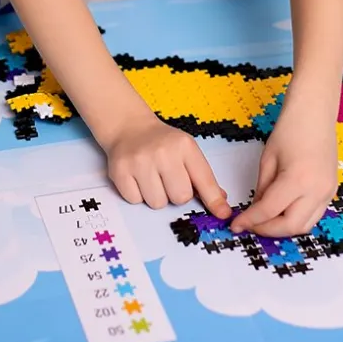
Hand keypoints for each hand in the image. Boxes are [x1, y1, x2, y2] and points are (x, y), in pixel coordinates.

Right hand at [103, 113, 231, 218]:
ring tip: (152, 178)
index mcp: (184, 146)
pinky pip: (135, 201)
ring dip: (156, 196)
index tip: (222, 214)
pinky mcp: (120, 171)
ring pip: (157, 203)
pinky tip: (138, 178)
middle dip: (176, 194)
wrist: (129, 127)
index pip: (204, 180)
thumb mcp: (187, 151)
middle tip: (168, 179)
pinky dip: (137, 195)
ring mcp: (140, 161)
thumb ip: (203, 178)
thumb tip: (221, 206)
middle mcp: (163, 152)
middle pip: (180, 198)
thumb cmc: (162, 143)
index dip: (214, 201)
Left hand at [230, 96, 337, 236]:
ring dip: (283, 228)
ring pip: (304, 226)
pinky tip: (281, 211)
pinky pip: (313, 215)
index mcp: (297, 180)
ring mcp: (328, 192)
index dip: (250, 221)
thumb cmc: (290, 128)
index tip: (236, 224)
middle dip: (267, 230)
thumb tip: (257, 210)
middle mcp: (316, 190)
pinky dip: (296, 218)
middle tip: (250, 225)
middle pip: (290, 226)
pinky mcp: (331, 190)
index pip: (269, 211)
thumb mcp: (268, 160)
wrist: (315, 111)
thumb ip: (262, 189)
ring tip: (264, 220)